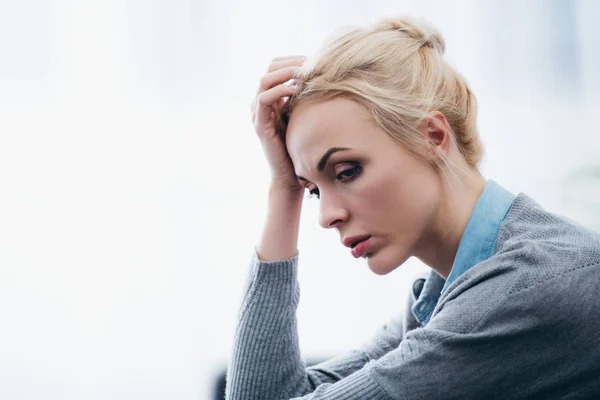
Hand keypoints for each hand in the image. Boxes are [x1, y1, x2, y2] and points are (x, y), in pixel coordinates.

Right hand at [251, 55, 304, 191]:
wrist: (292, 175)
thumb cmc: (302, 145)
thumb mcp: (306, 115)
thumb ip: (307, 98)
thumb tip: (325, 77)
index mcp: (271, 99)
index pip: (276, 68)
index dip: (293, 61)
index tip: (313, 60)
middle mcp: (261, 103)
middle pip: (269, 70)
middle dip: (291, 63)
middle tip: (310, 63)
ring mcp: (258, 113)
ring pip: (264, 80)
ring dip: (285, 73)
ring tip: (304, 73)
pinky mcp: (260, 125)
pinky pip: (263, 99)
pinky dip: (279, 90)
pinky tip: (295, 90)